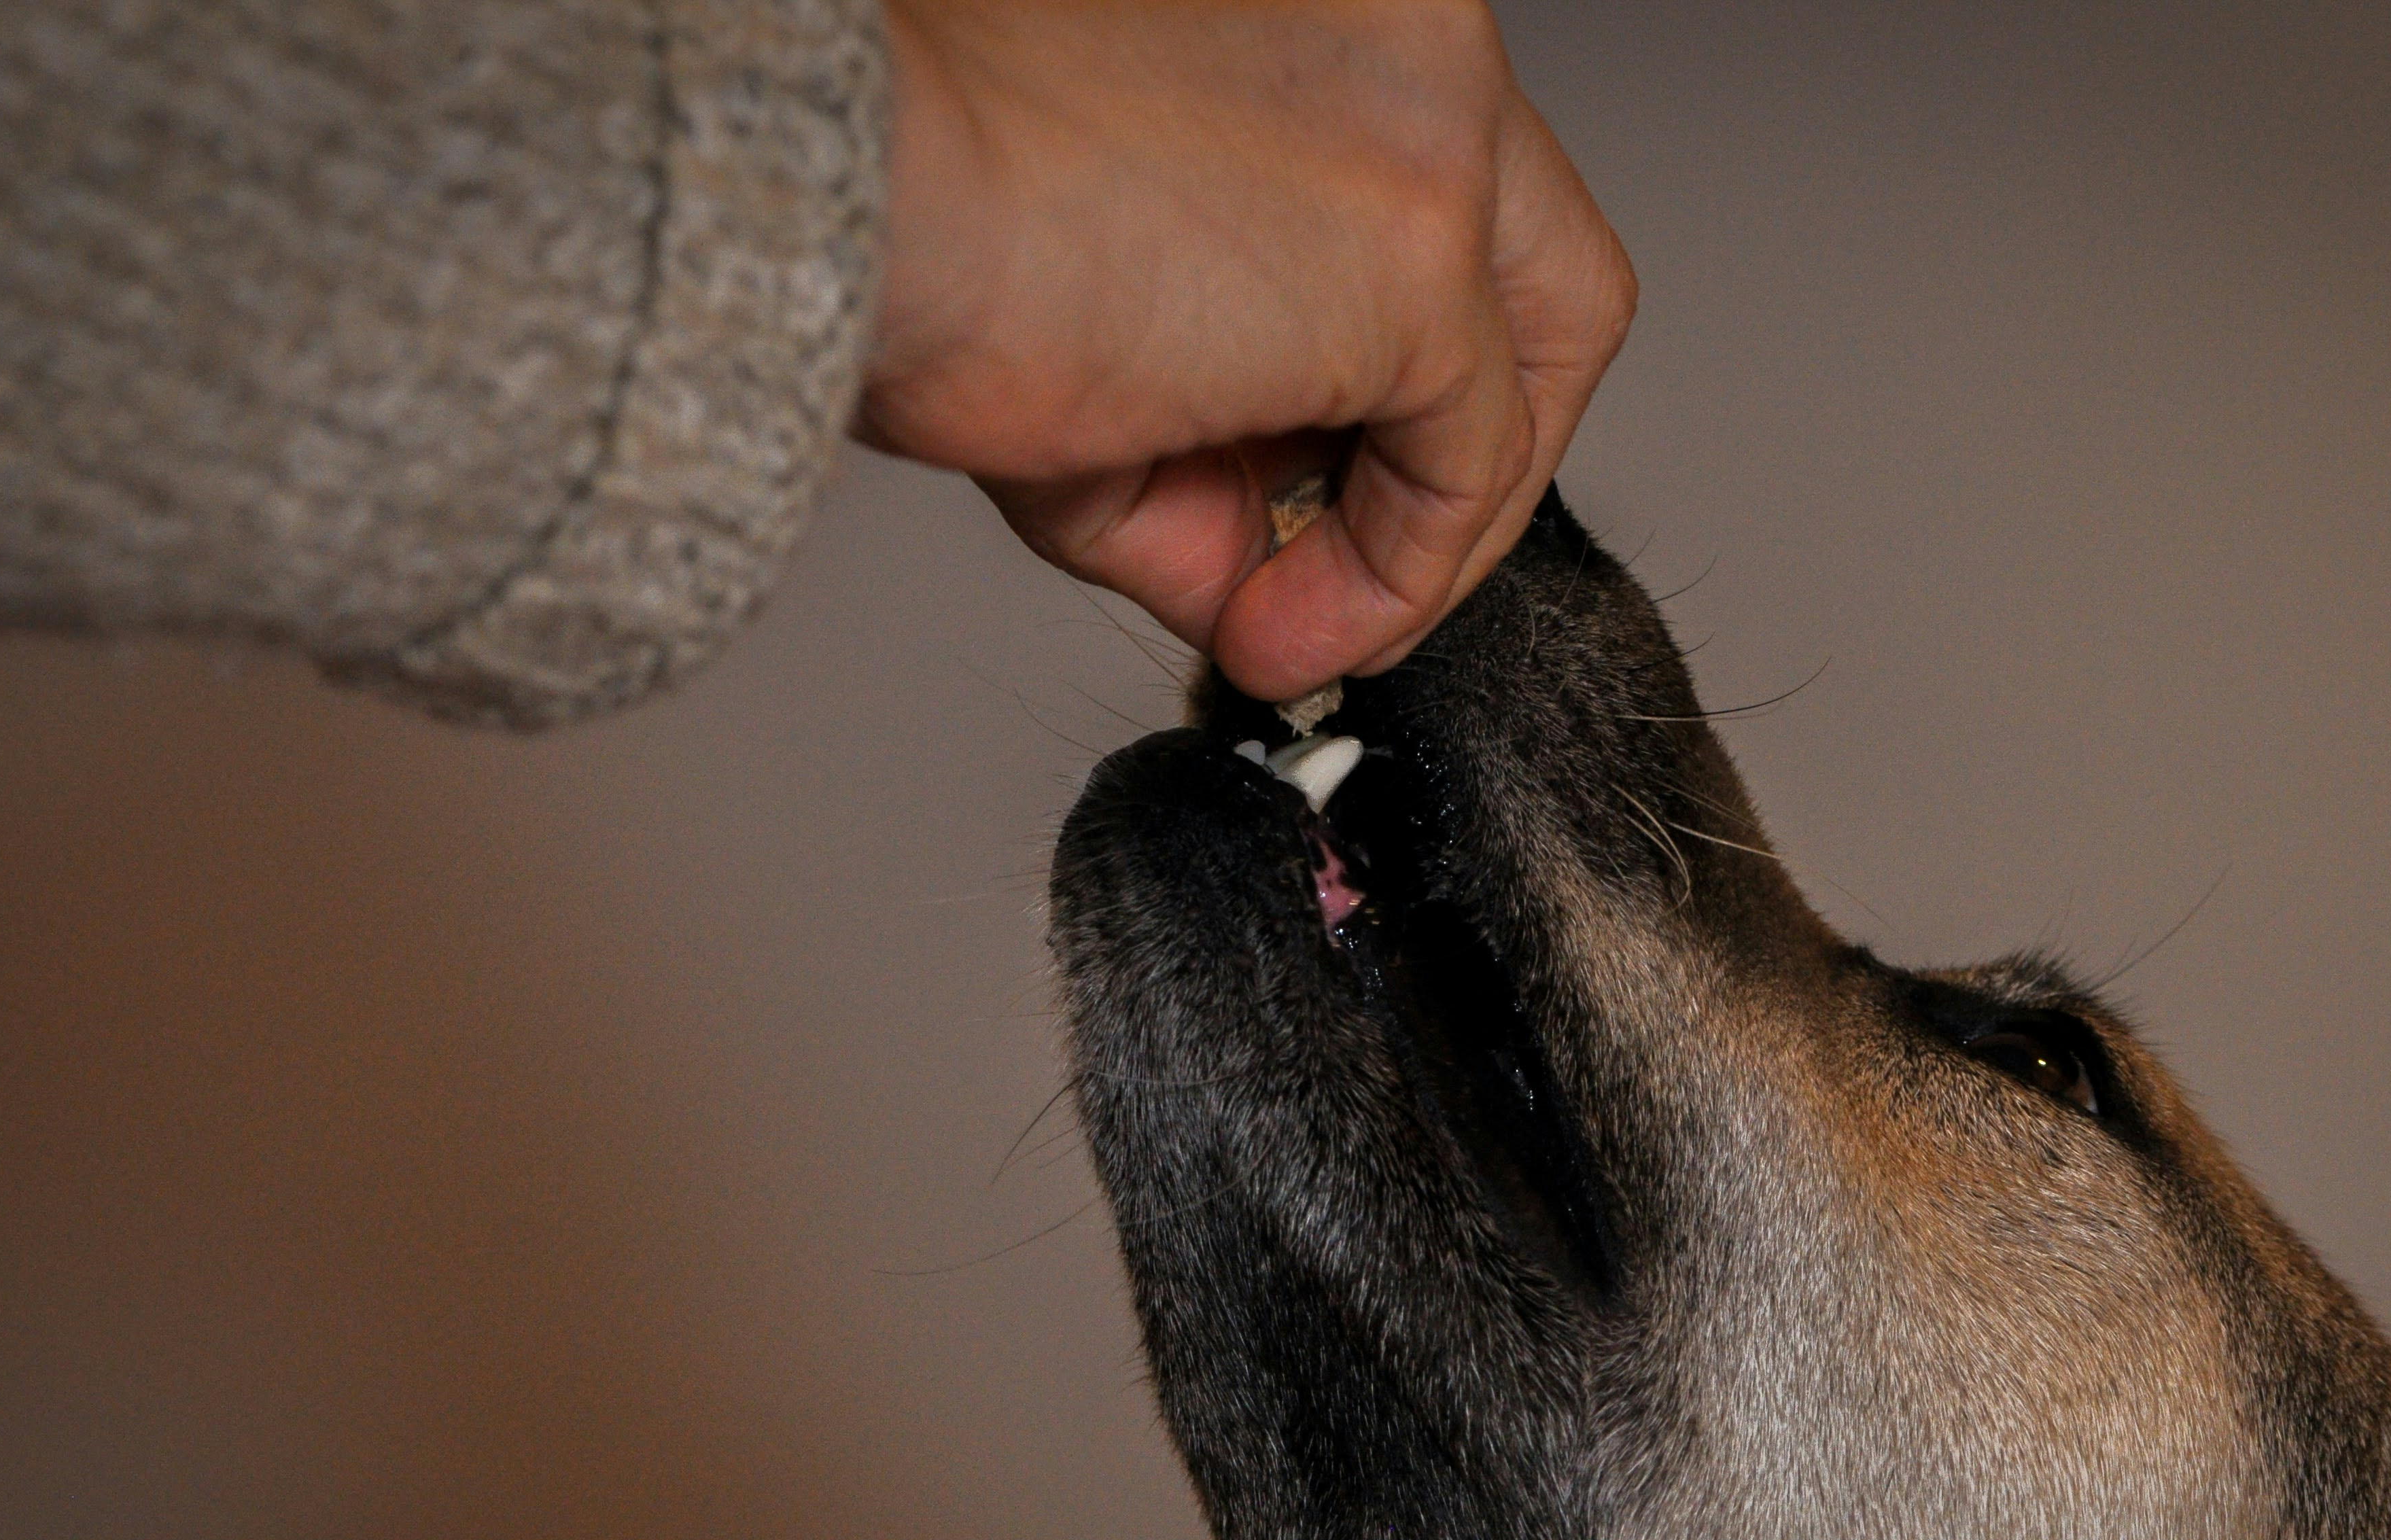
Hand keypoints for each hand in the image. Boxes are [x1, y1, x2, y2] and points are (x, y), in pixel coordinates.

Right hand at [854, 0, 1635, 699]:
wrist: (846, 198)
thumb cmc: (929, 220)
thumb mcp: (1123, 347)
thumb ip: (1228, 458)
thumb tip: (1280, 597)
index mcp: (1338, 16)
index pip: (1455, 193)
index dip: (1416, 370)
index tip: (1329, 479)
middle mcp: (1410, 35)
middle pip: (1543, 270)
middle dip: (1473, 452)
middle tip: (1366, 568)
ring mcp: (1433, 138)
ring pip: (1530, 370)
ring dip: (1423, 532)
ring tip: (1291, 623)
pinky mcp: (1423, 261)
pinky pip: (1462, 471)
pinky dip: (1391, 578)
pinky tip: (1285, 627)